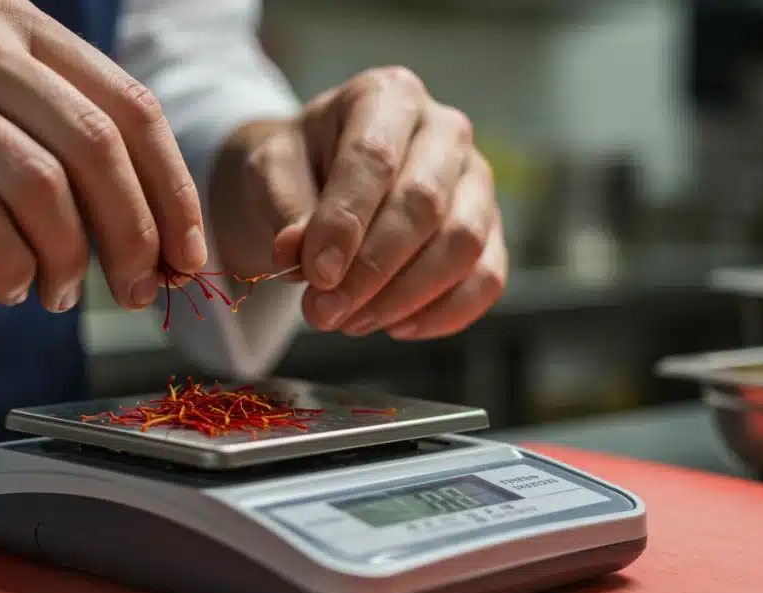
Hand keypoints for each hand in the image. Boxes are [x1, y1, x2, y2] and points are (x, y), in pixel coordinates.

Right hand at [0, 1, 206, 311]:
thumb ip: (53, 144)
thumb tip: (148, 233)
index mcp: (14, 27)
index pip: (131, 108)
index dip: (173, 191)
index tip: (189, 254)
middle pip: (100, 148)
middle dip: (137, 235)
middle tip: (140, 288)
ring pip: (44, 190)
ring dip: (71, 261)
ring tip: (58, 293)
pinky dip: (10, 271)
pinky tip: (8, 287)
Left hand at [210, 67, 505, 339]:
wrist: (317, 179)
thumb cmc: (297, 168)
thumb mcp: (271, 174)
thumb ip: (285, 209)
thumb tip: (296, 253)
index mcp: (387, 96)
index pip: (374, 159)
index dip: (345, 223)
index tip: (315, 275)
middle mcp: (444, 129)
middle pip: (425, 203)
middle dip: (372, 269)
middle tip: (324, 311)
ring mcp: (476, 179)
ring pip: (463, 244)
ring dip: (404, 296)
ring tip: (350, 321)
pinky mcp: (491, 228)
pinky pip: (487, 277)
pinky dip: (443, 313)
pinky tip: (396, 326)